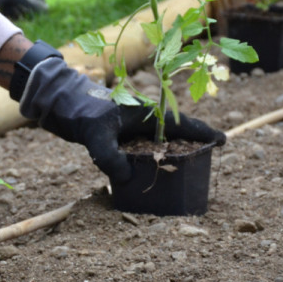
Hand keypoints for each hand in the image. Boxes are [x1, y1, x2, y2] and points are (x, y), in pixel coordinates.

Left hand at [17, 53, 224, 183]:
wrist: (58, 102)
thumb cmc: (80, 111)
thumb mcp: (96, 136)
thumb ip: (111, 158)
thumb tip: (128, 179)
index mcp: (147, 113)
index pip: (183, 125)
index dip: (205, 133)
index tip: (224, 141)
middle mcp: (143, 121)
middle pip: (175, 137)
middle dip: (191, 148)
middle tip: (207, 161)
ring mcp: (132, 130)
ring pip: (158, 146)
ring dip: (169, 158)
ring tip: (183, 173)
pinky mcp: (120, 138)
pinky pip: (141, 153)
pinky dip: (148, 163)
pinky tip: (149, 176)